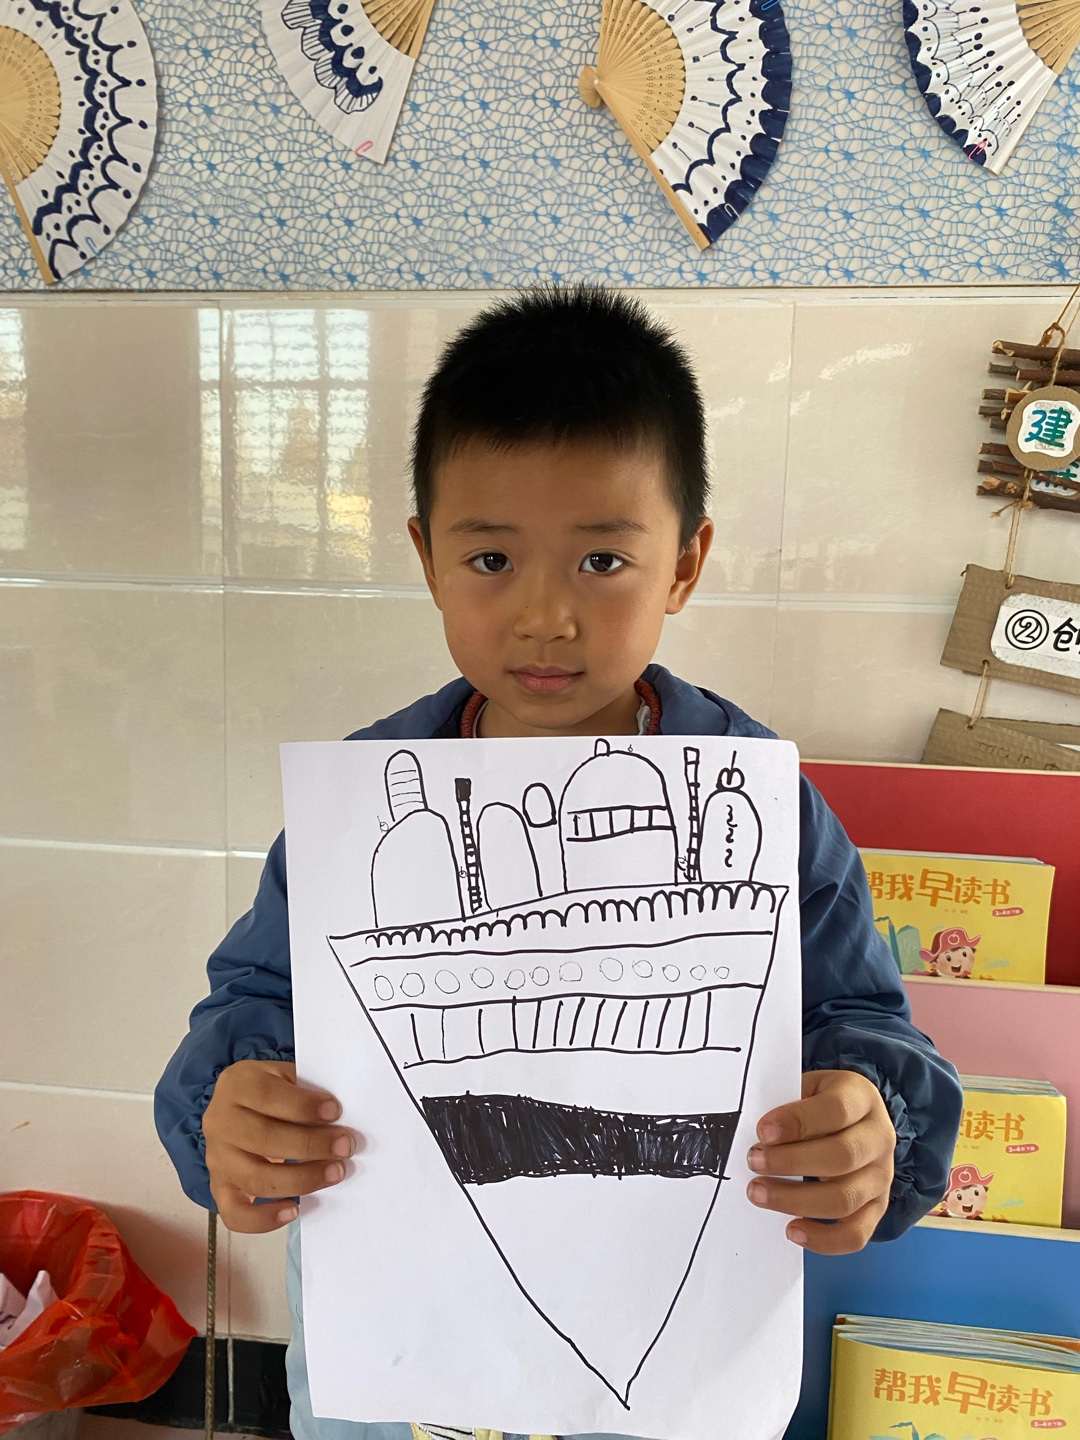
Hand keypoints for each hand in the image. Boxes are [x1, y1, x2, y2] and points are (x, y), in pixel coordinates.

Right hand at [201, 1060, 353, 1232]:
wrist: (238, 1107)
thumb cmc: (272, 1092)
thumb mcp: (285, 1076)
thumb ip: (307, 1090)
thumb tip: (341, 1117)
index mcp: (236, 1084)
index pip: (267, 1096)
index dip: (303, 1106)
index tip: (335, 1111)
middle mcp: (220, 1122)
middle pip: (264, 1139)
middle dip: (311, 1145)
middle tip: (346, 1147)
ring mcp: (216, 1159)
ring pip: (256, 1178)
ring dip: (301, 1180)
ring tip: (335, 1173)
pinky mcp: (219, 1188)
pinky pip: (235, 1214)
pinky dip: (264, 1219)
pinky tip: (295, 1210)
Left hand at [745, 1069, 894, 1254]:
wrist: (855, 1119)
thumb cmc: (821, 1104)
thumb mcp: (808, 1088)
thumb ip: (787, 1104)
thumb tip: (758, 1134)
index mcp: (862, 1098)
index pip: (836, 1110)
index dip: (797, 1122)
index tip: (763, 1131)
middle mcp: (879, 1138)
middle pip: (842, 1157)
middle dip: (791, 1162)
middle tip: (754, 1161)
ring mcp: (881, 1176)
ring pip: (845, 1198)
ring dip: (796, 1200)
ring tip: (759, 1193)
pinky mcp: (876, 1208)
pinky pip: (856, 1234)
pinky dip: (823, 1239)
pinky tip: (792, 1230)